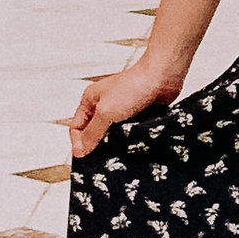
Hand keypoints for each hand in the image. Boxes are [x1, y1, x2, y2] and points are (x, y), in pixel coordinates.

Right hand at [66, 50, 185, 157]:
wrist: (162, 78)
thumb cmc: (133, 86)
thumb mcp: (106, 113)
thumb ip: (92, 133)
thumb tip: (79, 151)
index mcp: (90, 100)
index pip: (76, 126)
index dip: (78, 142)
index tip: (84, 157)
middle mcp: (103, 105)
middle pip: (93, 132)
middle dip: (95, 145)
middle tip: (99, 160)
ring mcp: (120, 110)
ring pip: (111, 134)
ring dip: (113, 144)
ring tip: (115, 155)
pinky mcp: (136, 115)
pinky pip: (127, 133)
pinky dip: (127, 140)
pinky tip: (129, 147)